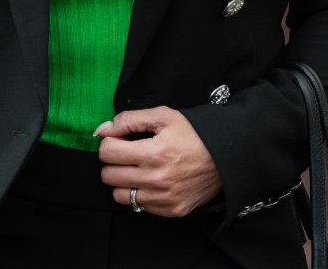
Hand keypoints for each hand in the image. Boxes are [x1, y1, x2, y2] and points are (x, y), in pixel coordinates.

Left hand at [95, 106, 221, 217]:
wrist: (225, 158)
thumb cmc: (193, 134)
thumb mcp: (164, 116)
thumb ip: (129, 119)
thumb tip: (102, 129)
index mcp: (153, 153)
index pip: (107, 152)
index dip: (109, 142)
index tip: (118, 139)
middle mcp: (156, 179)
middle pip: (108, 175)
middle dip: (113, 162)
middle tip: (126, 153)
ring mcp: (163, 198)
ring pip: (119, 195)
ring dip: (122, 181)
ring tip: (136, 168)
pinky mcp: (171, 211)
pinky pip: (139, 207)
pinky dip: (139, 193)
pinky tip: (150, 180)